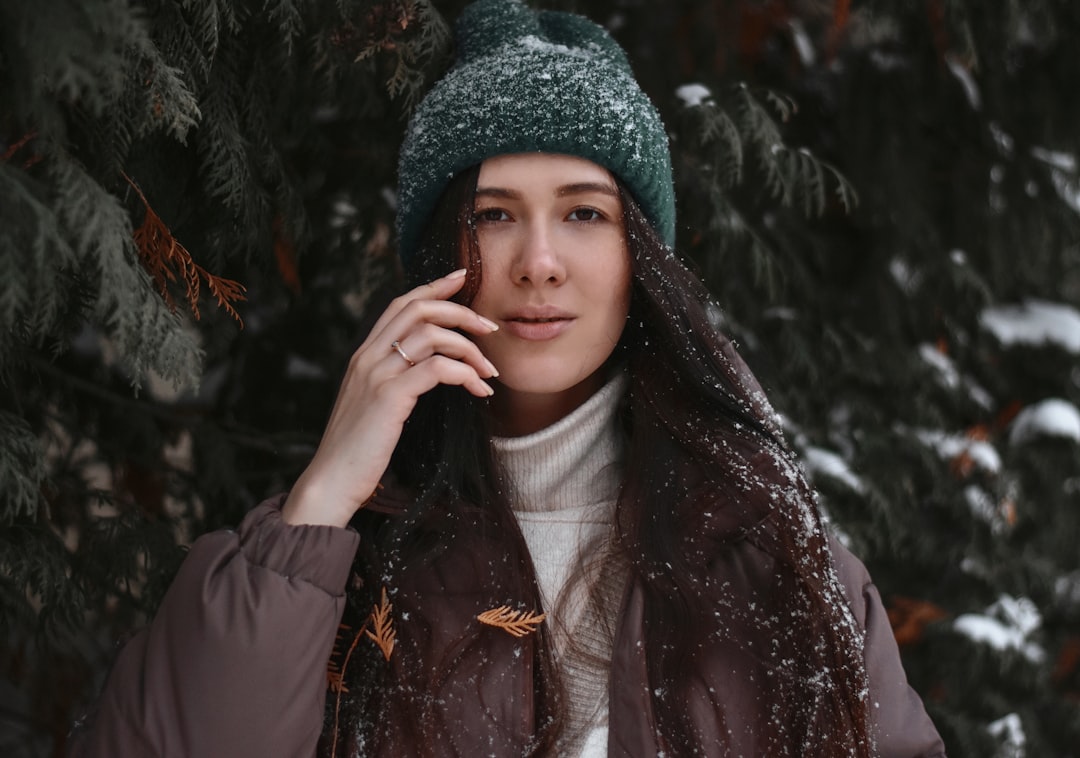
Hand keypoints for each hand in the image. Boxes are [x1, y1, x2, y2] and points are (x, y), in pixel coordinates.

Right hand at [281, 269, 498, 526]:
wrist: (332, 481)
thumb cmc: (358, 450)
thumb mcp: (374, 406)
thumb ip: (393, 382)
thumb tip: (428, 370)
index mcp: (364, 355)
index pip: (400, 304)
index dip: (433, 287)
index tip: (462, 277)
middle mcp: (368, 357)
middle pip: (419, 310)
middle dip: (461, 312)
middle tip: (489, 330)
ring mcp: (377, 374)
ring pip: (432, 335)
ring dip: (470, 349)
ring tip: (489, 373)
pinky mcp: (389, 396)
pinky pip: (437, 368)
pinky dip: (465, 374)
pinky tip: (479, 391)